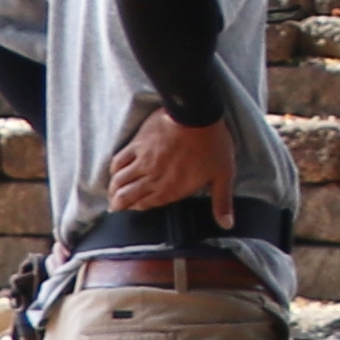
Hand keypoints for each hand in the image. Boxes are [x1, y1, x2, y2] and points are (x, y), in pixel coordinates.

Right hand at [100, 109, 233, 215]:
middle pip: (128, 195)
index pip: (146, 204)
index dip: (136, 208)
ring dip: (113, 189)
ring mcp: (143, 161)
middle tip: (114, 206)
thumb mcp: (223, 175)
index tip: (131, 209)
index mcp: (172, 189)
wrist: (196, 115)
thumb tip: (227, 225)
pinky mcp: (137, 144)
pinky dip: (114, 168)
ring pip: (120, 180)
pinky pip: (119, 160)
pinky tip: (114, 170)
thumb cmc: (212, 145)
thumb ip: (221, 202)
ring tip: (112, 192)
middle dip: (119, 203)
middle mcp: (153, 178)